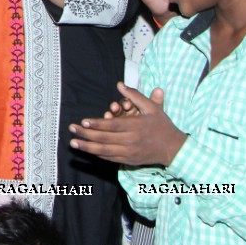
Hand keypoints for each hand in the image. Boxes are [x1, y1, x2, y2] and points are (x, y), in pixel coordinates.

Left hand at [69, 83, 186, 166]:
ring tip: (73, 142)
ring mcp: (130, 152)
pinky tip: (87, 149)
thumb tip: (119, 84)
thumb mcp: (152, 108)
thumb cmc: (162, 125)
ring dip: (87, 147)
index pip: (113, 126)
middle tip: (71, 129)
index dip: (97, 124)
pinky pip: (110, 158)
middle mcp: (132, 141)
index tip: (84, 121)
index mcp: (137, 126)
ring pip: (105, 151)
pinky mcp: (129, 160)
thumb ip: (135, 96)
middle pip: (105, 139)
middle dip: (86, 134)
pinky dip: (98, 154)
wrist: (174, 148)